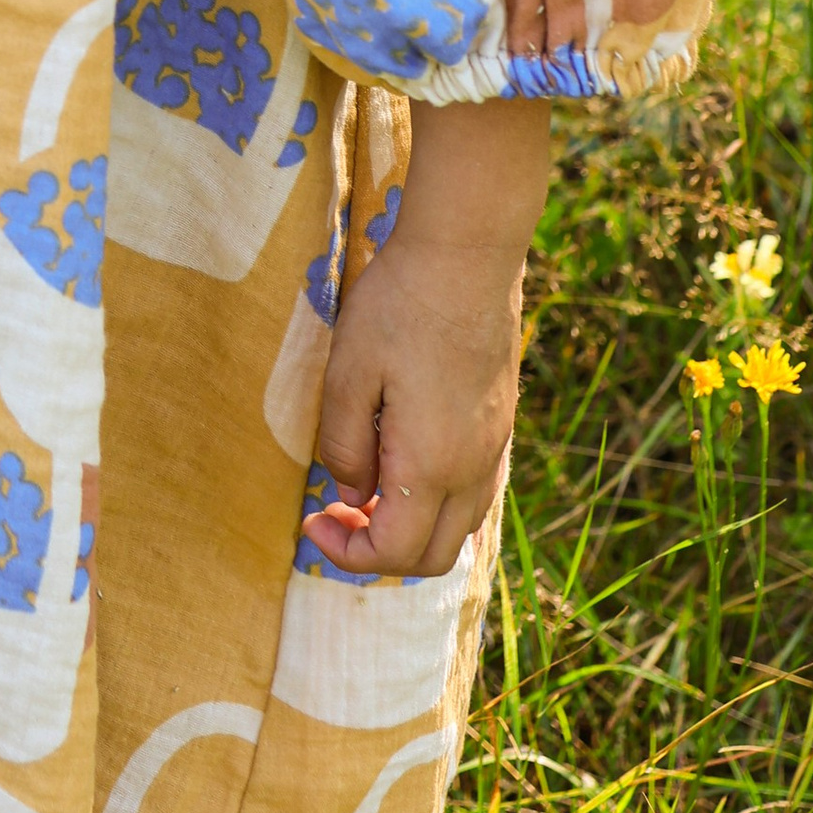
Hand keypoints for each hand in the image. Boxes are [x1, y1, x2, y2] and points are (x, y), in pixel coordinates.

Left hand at [301, 99, 548, 579]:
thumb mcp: (348, 373)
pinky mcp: (501, 425)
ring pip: (459, 528)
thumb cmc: (400, 307)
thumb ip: (345, 444)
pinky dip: (436, 505)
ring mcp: (494, 448)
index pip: (395, 552)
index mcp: (431, 466)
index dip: (347, 553)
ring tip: (365, 492)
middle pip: (433, 556)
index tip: (312, 521)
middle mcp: (473, 470)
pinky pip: (474, 494)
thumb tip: (352, 493)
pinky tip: (403, 465)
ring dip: (410, 529)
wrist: (466, 256)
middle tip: (335, 514)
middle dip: (378, 552)